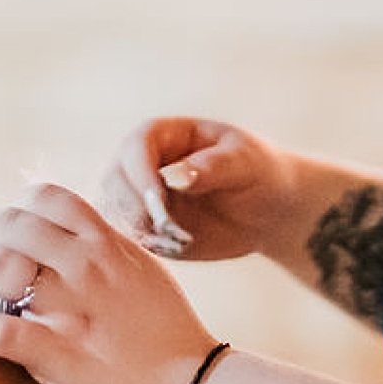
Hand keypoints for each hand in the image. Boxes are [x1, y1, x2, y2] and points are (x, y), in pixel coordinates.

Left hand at [0, 183, 221, 383]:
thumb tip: (67, 231)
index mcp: (107, 244)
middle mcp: (85, 268)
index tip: (13, 230)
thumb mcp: (143, 269)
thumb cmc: (168, 331)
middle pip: (12, 225)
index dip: (19, 208)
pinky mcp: (55, 353)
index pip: (46, 197)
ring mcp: (69, 310)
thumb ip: (105, 246)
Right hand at [99, 117, 304, 262]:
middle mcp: (143, 164)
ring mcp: (140, 199)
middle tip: (170, 228)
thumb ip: (212, 167)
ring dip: (139, 231)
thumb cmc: (258, 174)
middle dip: (136, 207)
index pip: (136, 147)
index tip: (160, 199)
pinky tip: (176, 247)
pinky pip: (128, 240)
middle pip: (114, 180)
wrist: (268, 210)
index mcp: (165, 136)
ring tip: (179, 240)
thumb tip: (175, 176)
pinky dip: (146, 247)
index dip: (141, 172)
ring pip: (114, 213)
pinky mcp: (145, 229)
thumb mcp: (245, 163)